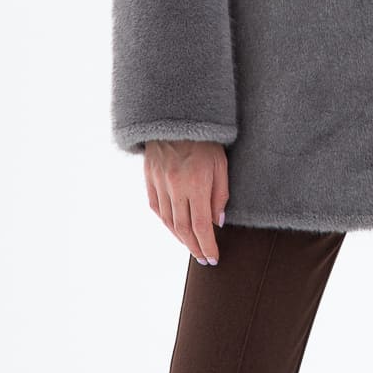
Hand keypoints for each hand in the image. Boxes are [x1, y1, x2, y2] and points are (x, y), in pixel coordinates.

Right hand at [144, 140, 229, 265]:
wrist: (179, 115)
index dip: (206, 245)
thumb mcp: (222, 164)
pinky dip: (165, 222)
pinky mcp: (149, 177)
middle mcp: (175, 185)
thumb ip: (221, 194)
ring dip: (180, 237)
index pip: (200, 225)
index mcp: (196, 182)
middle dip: (194, 246)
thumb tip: (217, 223)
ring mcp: (159, 182)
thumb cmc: (207, 139)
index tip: (213, 258)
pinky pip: (156, 207)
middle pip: (183, 228)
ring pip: (167, 221)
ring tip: (192, 246)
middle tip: (203, 257)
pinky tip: (174, 228)